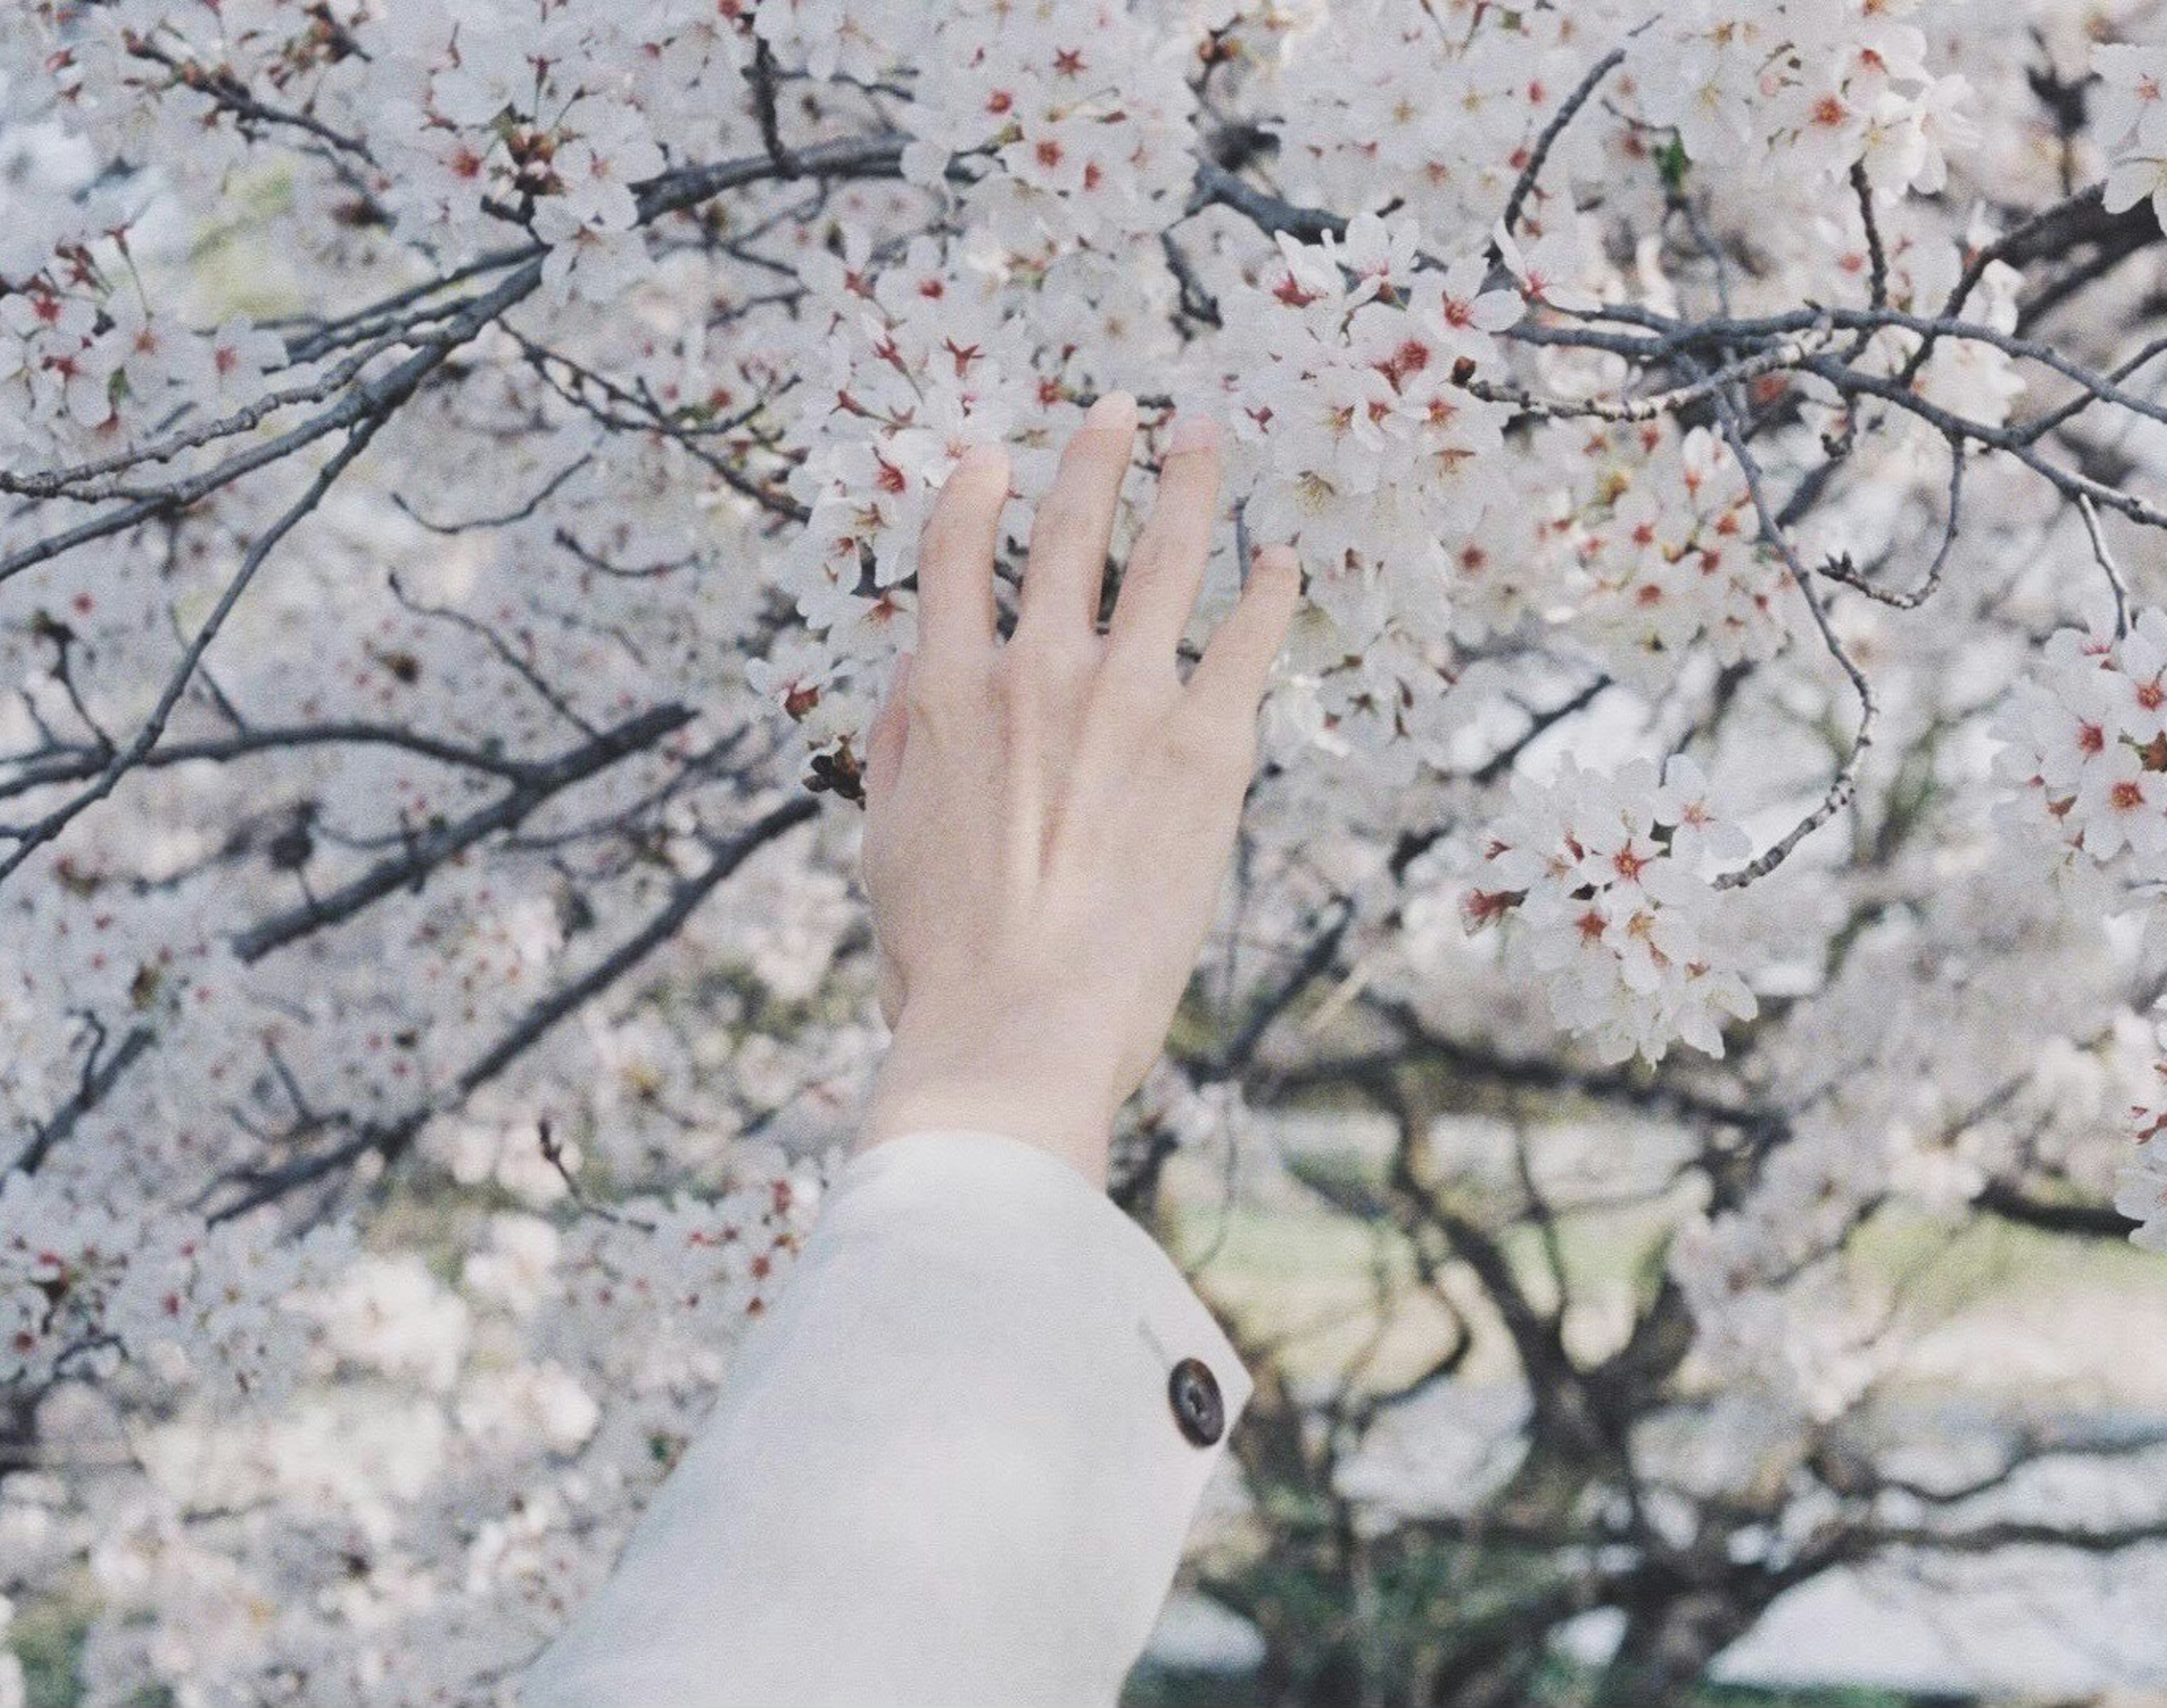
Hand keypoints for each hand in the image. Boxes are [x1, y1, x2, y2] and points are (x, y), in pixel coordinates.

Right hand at [854, 392, 1299, 1187]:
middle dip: (1096, 456)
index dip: (974, 490)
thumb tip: (911, 679)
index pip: (954, 553)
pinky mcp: (1207, 746)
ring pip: (1166, 557)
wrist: (1018, 1029)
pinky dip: (1267, 590)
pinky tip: (1282, 559)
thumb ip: (895, 746)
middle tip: (1121, 409)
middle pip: (1071, 530)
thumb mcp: (884, 844)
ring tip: (1205, 436)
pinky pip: (1247, 639)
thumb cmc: (944, 960)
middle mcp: (1035, 672)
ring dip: (1188, 484)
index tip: (995, 452)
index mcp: (946, 694)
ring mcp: (1125, 700)